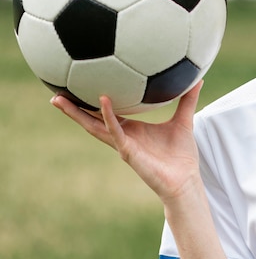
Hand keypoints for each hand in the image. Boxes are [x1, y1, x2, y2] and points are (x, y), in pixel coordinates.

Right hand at [51, 82, 203, 203]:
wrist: (185, 180)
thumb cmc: (181, 155)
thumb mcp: (184, 120)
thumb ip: (187, 100)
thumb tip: (198, 78)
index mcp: (132, 130)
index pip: (107, 113)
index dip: (92, 102)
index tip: (79, 86)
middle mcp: (123, 137)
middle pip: (92, 120)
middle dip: (73, 109)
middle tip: (55, 93)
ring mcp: (123, 145)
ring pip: (95, 126)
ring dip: (77, 114)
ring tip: (59, 99)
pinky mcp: (128, 152)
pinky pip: (116, 132)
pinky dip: (108, 117)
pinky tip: (103, 102)